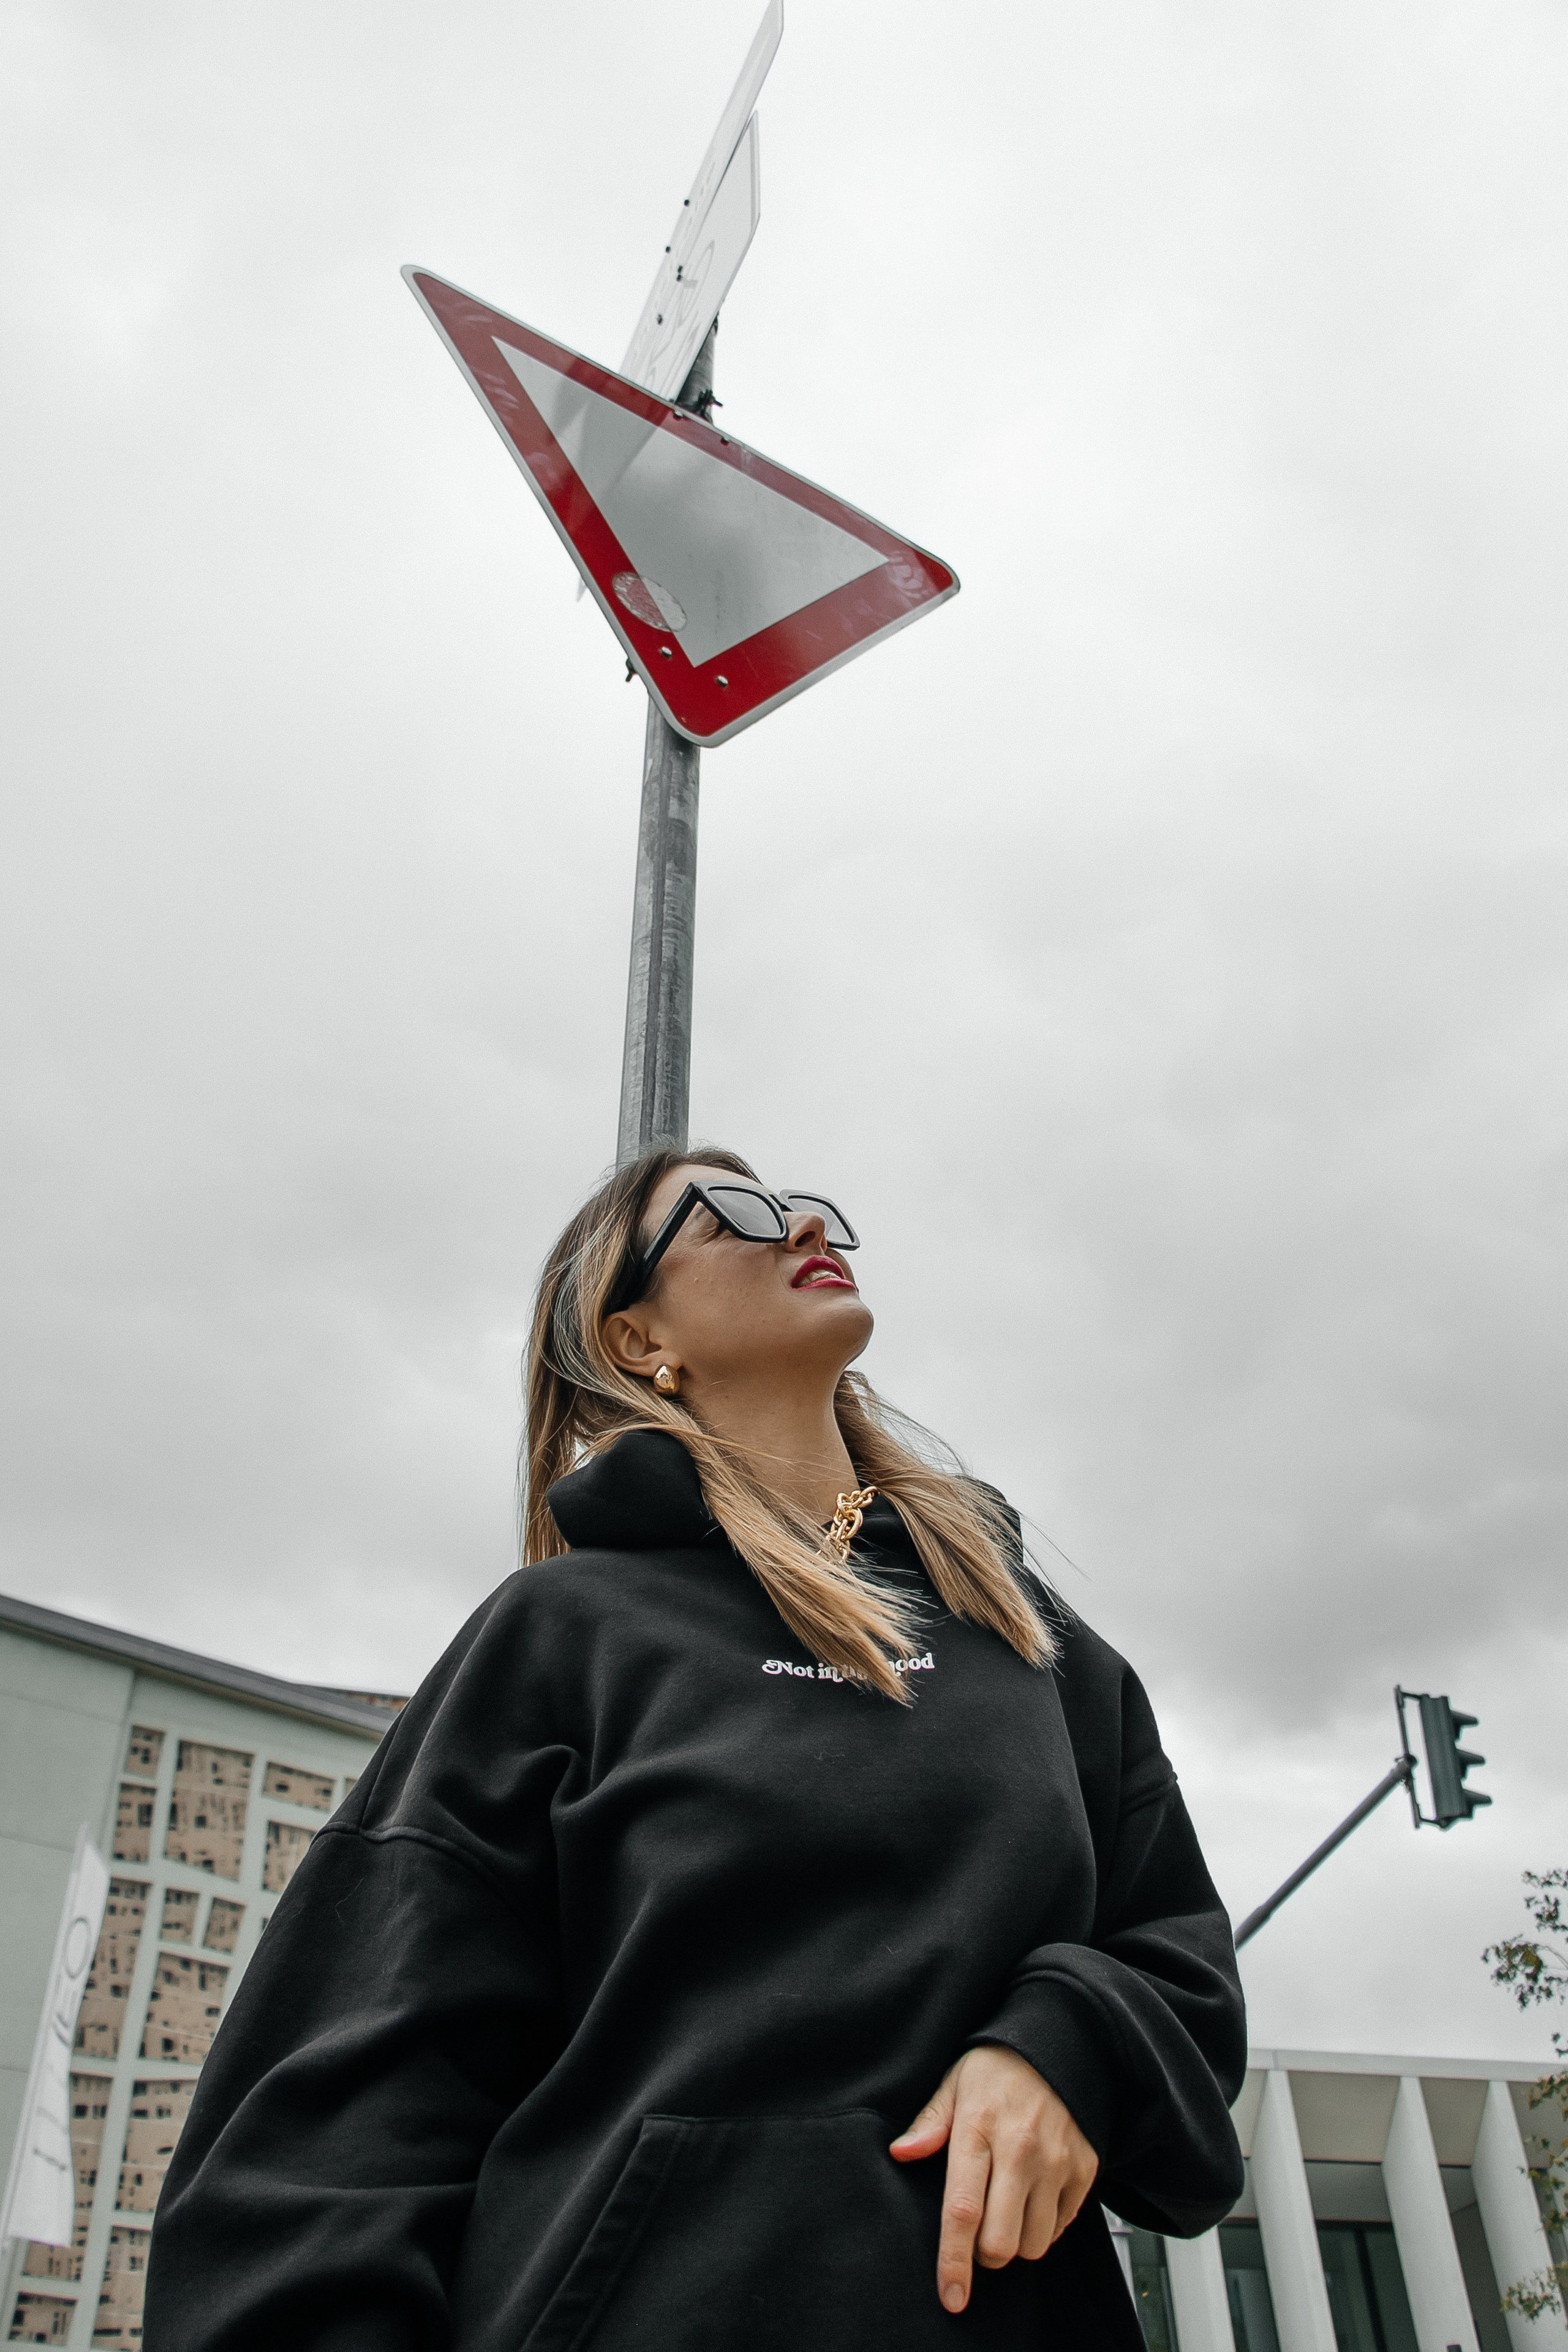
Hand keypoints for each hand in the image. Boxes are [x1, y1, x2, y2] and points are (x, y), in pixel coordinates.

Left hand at [889, 2044, 1098, 2313]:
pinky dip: (1045, 2225)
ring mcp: (1057, 2161)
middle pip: (1000, 2242)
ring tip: (1008, 2206)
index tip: (951, 2296)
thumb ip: (929, 2123)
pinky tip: (1034, 2194)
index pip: (962, 2211)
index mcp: (979, 2128)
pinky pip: (1061, 2227)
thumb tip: (900, 2153)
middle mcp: (1020, 2148)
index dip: (954, 2262)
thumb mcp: (954, 2083)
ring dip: (1016, 2240)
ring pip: (1033, 2244)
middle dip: (985, 2252)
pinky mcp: (1085, 2169)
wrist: (1060, 2045)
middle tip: (980, 2227)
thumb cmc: (998, 2068)